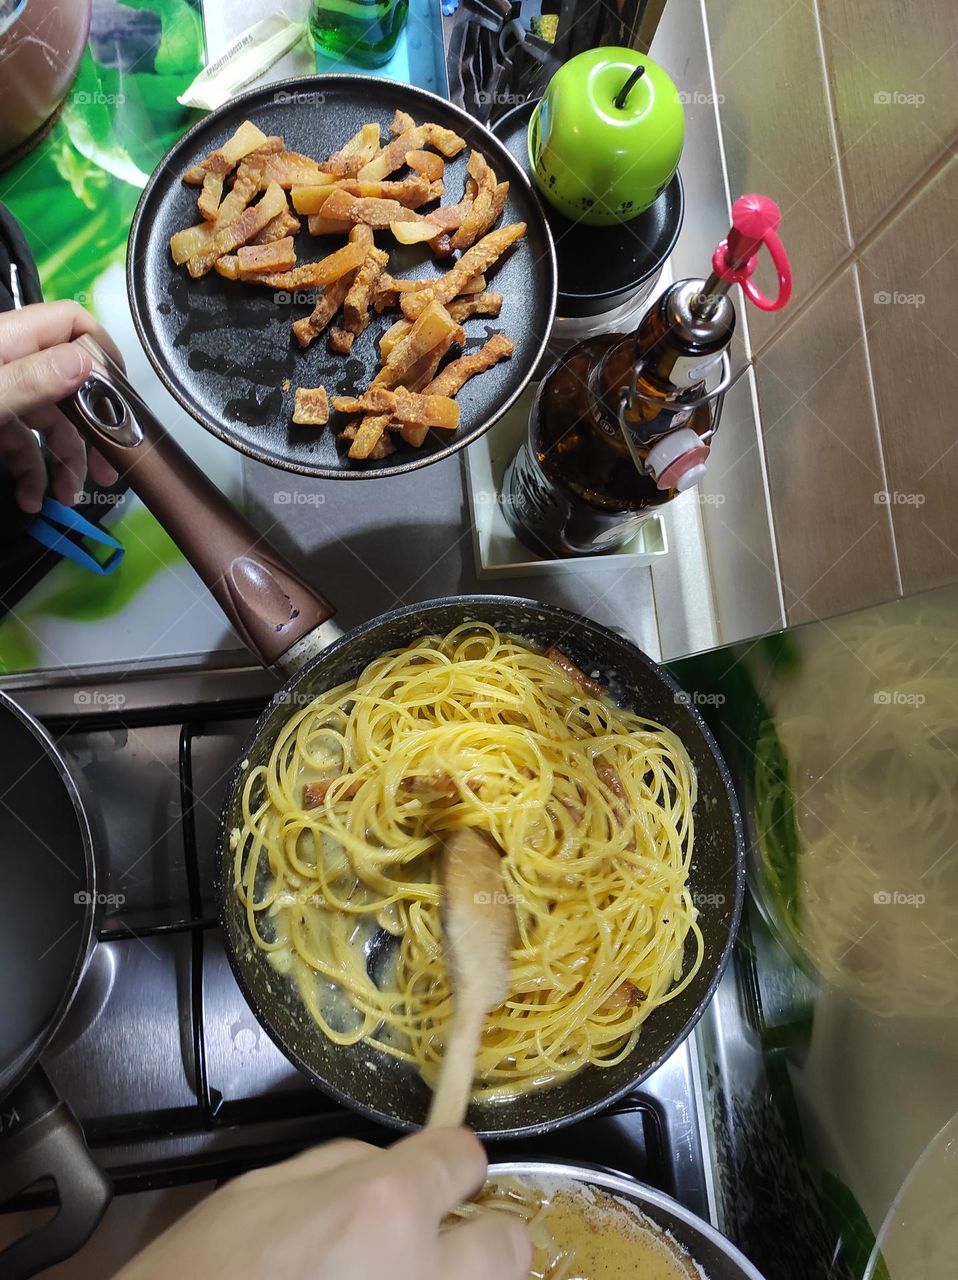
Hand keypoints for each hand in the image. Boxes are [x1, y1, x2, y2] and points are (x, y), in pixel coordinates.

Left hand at [0, 300, 122, 512]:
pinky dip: (33, 474)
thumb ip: (32, 379)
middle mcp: (9, 363)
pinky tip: (32, 497)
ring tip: (67, 495)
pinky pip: (23, 443)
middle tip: (108, 465)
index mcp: (9, 341)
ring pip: (50, 422)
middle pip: (70, 384)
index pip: (72, 323)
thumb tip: (84, 363)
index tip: (119, 398)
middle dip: (92, 429)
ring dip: (66, 462)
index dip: (102, 353)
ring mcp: (2, 392)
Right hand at [114, 1128, 530, 1279]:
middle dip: (479, 1240)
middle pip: (507, 1246)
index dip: (450, 1164)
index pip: (464, 1158)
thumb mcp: (252, 1192)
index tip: (442, 1176)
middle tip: (436, 1248)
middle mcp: (421, 1274)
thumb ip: (337, 1164)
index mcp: (381, 1206)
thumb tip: (389, 1165)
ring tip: (397, 1279)